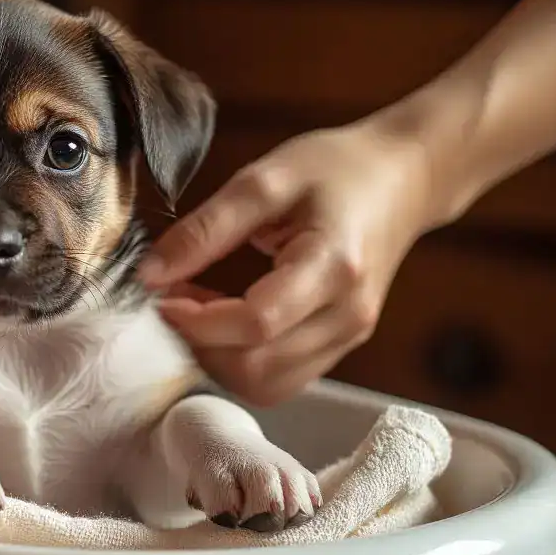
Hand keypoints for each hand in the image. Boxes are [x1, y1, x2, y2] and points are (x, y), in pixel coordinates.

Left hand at [139, 123, 433, 404]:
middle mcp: (348, 316)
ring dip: (217, 358)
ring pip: (266, 386)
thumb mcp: (265, 180)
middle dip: (201, 345)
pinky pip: (280, 377)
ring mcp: (349, 337)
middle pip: (257, 370)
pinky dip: (239, 358)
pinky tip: (222, 317)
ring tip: (196, 309)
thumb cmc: (337, 169)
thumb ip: (206, 229)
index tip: (160, 296)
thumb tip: (151, 275)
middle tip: (173, 301)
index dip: (197, 322)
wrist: (404, 178)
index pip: (255, 324)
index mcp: (334, 267)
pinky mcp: (341, 346)